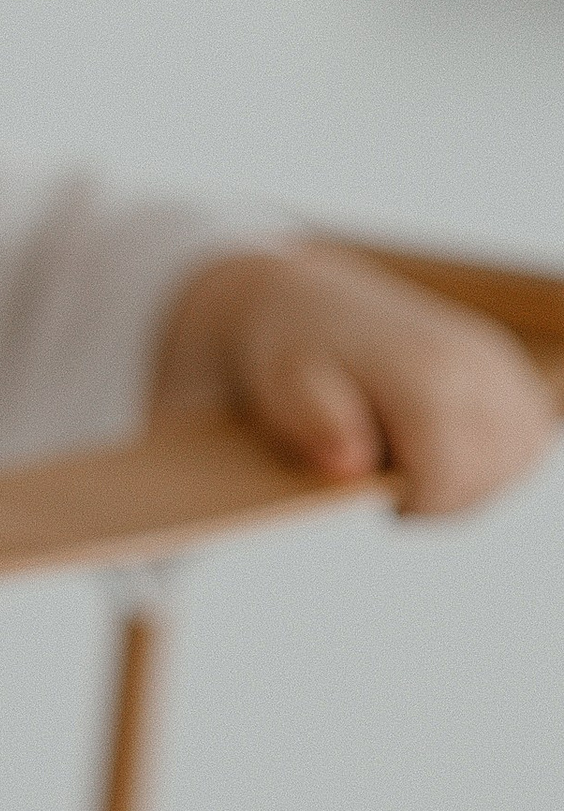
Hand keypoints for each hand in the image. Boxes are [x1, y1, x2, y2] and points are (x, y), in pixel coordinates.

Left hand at [154, 247, 556, 517]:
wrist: (306, 303)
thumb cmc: (291, 354)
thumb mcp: (282, 387)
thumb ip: (317, 425)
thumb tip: (351, 464)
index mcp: (425, 371)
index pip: (450, 477)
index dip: (420, 506)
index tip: (388, 506)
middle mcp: (473, 359)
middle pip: (489, 473)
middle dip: (447, 499)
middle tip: (398, 490)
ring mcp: (495, 357)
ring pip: (518, 456)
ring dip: (478, 481)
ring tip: (420, 468)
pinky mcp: (503, 360)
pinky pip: (528, 432)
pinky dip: (499, 455)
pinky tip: (453, 453)